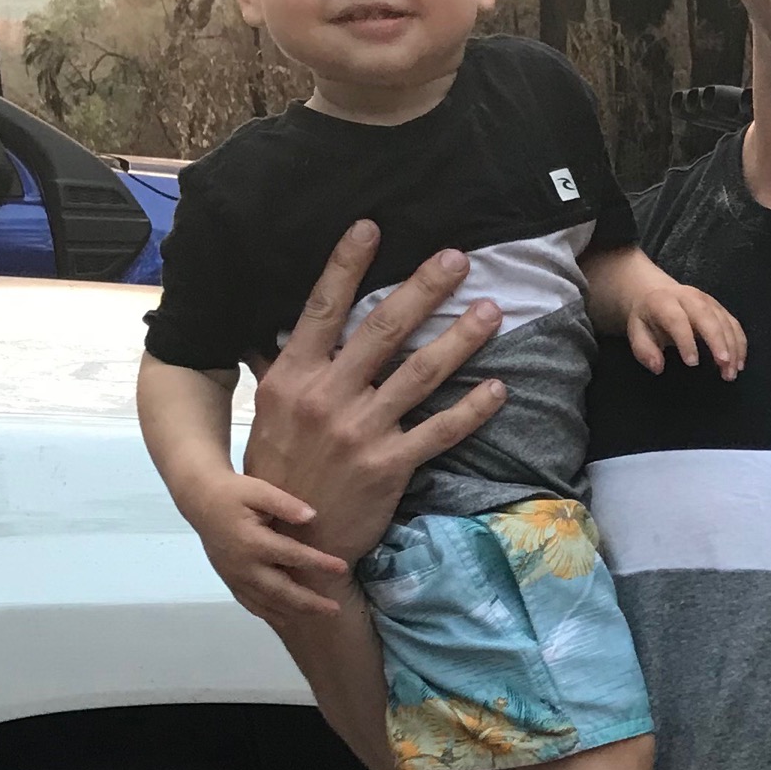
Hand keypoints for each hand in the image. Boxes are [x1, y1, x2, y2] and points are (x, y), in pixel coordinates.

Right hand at [180, 465, 351, 629]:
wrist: (200, 500)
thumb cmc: (234, 492)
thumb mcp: (258, 490)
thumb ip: (285, 504)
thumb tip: (312, 517)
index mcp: (252, 542)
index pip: (292, 556)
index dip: (319, 564)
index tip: (343, 568)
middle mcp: (243, 565)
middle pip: (280, 590)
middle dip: (309, 602)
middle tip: (336, 609)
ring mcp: (234, 577)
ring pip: (267, 602)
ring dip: (294, 612)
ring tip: (320, 617)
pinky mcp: (230, 580)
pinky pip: (251, 603)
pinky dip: (270, 613)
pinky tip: (288, 619)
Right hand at [241, 225, 506, 587]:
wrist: (291, 542)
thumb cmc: (280, 471)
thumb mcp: (272, 411)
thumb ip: (284, 365)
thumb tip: (280, 323)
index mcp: (292, 377)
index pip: (321, 308)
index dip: (346, 265)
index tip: (371, 227)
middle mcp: (326, 397)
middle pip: (383, 330)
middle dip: (423, 289)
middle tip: (457, 259)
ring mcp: (360, 431)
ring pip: (421, 374)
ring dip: (461, 339)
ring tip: (492, 311)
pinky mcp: (389, 466)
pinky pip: (440, 430)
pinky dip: (473, 409)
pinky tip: (498, 388)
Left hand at [624, 276, 745, 378]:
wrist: (655, 292)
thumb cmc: (647, 318)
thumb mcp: (636, 332)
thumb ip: (644, 350)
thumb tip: (658, 367)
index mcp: (664, 302)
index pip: (677, 320)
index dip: (686, 341)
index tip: (692, 364)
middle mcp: (690, 298)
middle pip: (708, 317)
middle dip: (718, 342)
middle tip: (724, 366)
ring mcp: (708, 301)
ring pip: (725, 321)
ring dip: (733, 346)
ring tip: (732, 372)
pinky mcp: (720, 308)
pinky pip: (734, 324)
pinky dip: (740, 343)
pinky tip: (739, 362)